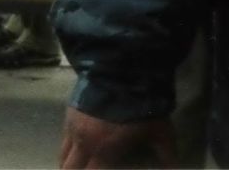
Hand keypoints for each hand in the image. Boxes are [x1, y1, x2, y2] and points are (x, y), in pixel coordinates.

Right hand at [57, 107, 175, 168]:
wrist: (122, 68)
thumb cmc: (142, 105)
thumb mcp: (160, 132)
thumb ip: (166, 155)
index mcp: (103, 150)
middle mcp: (83, 141)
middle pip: (69, 167)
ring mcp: (73, 125)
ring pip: (63, 154)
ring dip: (69, 163)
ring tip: (79, 167)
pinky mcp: (69, 112)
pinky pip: (64, 137)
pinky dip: (69, 148)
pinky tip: (78, 149)